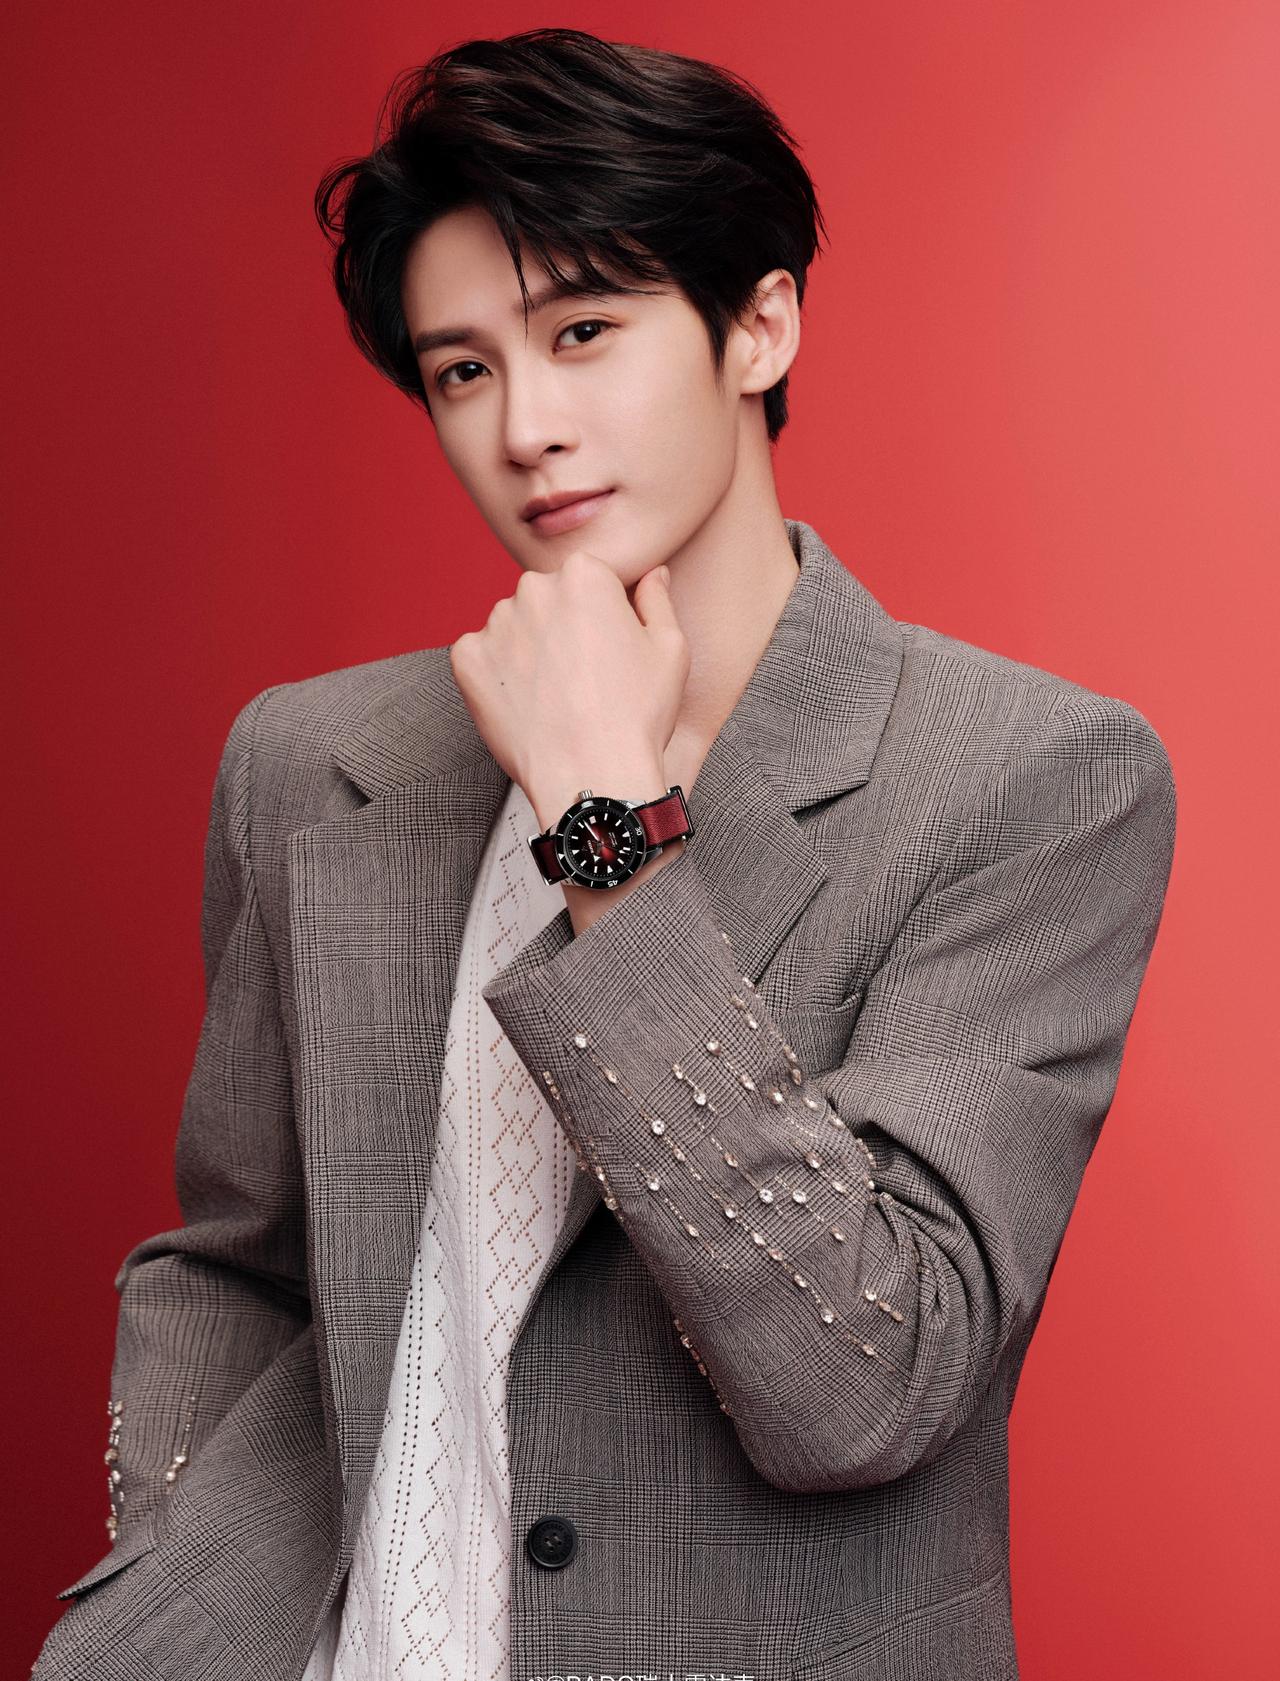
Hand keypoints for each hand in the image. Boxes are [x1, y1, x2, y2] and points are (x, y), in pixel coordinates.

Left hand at [449, 550, 689, 826]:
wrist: (593, 775)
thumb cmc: (639, 715)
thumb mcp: (670, 650)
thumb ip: (657, 600)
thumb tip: (654, 574)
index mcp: (584, 575)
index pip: (587, 580)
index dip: (600, 617)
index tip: (607, 651)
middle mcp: (533, 588)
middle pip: (546, 599)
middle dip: (560, 628)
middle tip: (582, 678)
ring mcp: (495, 624)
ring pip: (512, 628)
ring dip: (528, 651)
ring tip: (555, 696)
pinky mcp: (468, 660)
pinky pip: (481, 657)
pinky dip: (497, 677)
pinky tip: (526, 705)